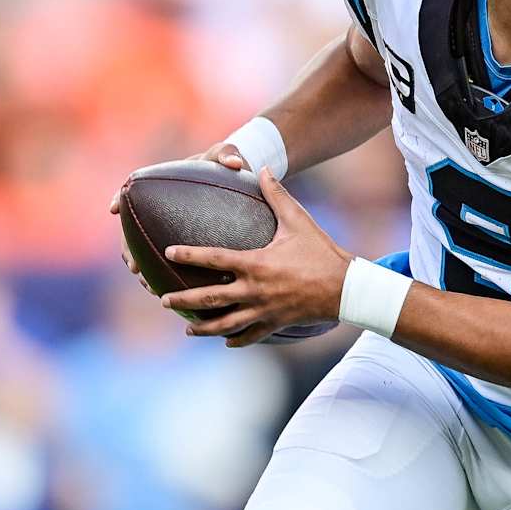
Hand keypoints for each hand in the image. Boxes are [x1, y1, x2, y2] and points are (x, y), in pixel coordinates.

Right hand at [109, 144, 249, 289]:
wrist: (232, 178)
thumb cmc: (224, 166)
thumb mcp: (225, 157)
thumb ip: (227, 155)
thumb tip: (233, 163)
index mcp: (164, 184)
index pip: (133, 190)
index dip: (120, 199)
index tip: (114, 209)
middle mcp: (159, 208)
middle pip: (133, 230)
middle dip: (129, 250)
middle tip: (134, 267)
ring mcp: (166, 226)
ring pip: (145, 250)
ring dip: (143, 268)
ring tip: (149, 286)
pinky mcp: (179, 241)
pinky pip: (166, 261)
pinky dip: (165, 276)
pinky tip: (172, 292)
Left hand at [159, 168, 350, 345]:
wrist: (346, 289)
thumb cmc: (321, 252)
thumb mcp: (298, 220)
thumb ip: (277, 195)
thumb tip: (264, 167)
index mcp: (255, 264)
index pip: (214, 259)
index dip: (189, 255)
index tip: (169, 252)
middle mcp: (254, 290)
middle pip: (210, 299)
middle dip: (184, 301)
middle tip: (163, 300)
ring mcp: (263, 311)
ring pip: (225, 325)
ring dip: (203, 329)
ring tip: (188, 330)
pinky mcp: (275, 324)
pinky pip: (250, 336)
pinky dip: (236, 340)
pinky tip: (225, 341)